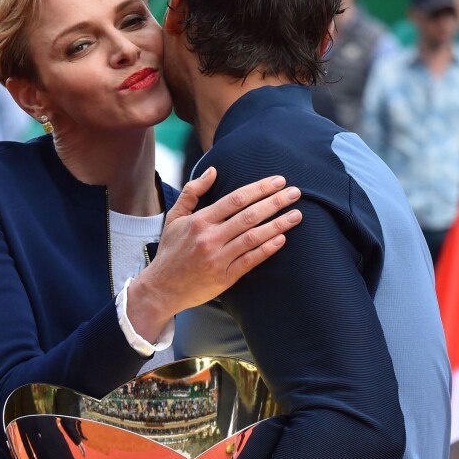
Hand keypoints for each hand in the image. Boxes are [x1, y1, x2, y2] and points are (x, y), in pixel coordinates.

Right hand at [127, 167, 301, 342]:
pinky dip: (267, 249)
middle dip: (275, 202)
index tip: (278, 181)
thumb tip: (213, 170)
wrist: (162, 288)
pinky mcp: (224, 277)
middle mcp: (210, 238)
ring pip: (253, 237)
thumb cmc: (170, 250)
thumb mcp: (174, 217)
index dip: (259, 188)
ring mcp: (218, 258)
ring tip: (296, 215)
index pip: (235, 199)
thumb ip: (192, 192)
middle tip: (296, 193)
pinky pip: (250, 260)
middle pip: (249, 216)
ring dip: (278, 224)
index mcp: (200, 220)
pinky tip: (282, 239)